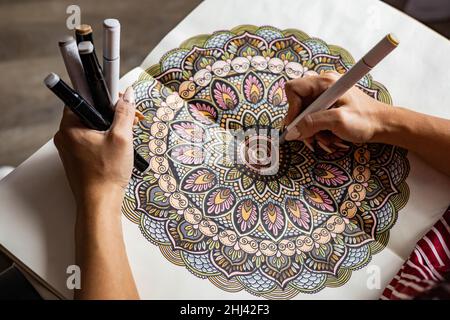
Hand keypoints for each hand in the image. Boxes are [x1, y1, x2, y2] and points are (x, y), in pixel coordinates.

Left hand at [54, 87, 135, 209]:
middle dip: (112, 113)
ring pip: (92, 126)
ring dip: (110, 127)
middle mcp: (65, 136)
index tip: (116, 95)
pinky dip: (105, 140)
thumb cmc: (106, 174)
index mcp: (70, 126)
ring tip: (125, 137)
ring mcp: (70, 148)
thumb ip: (125, 113)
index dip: (103, 94)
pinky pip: (90, 140)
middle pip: (90, 111)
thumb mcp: (121, 138)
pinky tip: (117, 148)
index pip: (83, 96)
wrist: (100, 203)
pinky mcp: (77, 158)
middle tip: (130, 120)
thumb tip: (127, 95)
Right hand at [284, 71, 389, 151]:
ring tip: (326, 139)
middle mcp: (323, 85)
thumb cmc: (366, 120)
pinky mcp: (329, 105)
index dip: (292, 109)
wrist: (384, 125)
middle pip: (298, 104)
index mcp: (325, 82)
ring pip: (305, 114)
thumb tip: (291, 132)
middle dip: (303, 123)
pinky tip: (330, 136)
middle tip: (311, 138)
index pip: (294, 89)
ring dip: (312, 130)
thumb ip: (312, 124)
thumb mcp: (337, 121)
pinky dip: (318, 129)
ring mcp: (326, 95)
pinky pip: (314, 118)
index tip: (297, 126)